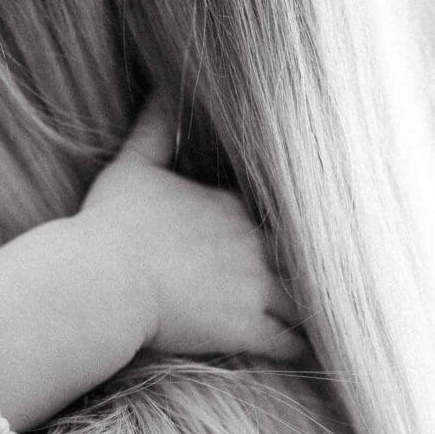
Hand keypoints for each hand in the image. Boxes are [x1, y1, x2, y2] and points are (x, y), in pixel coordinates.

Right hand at [75, 90, 306, 360]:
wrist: (102, 281)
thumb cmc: (110, 226)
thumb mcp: (132, 166)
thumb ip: (153, 127)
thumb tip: (164, 86)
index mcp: (230, 207)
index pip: (277, 215)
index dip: (284, 228)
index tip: (293, 238)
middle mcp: (252, 244)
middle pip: (302, 253)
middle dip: (313, 264)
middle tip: (332, 274)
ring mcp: (253, 287)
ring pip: (305, 296)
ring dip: (316, 304)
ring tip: (329, 312)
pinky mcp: (244, 327)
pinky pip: (289, 339)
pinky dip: (302, 344)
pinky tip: (309, 347)